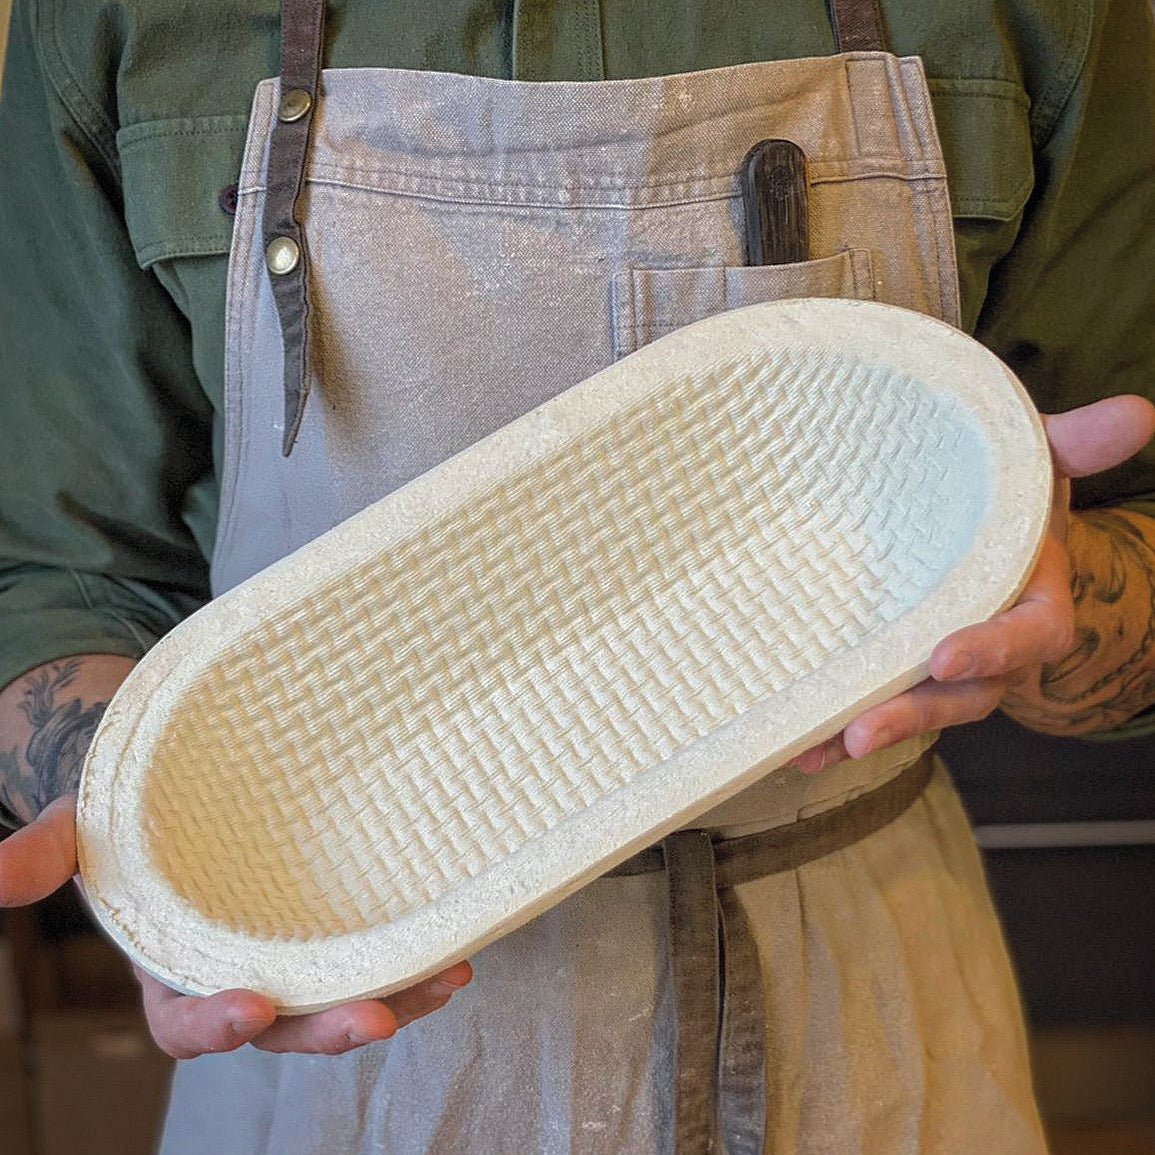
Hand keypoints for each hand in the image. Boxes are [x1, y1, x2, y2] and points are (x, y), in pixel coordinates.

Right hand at [0, 793, 471, 1057]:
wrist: (177, 789)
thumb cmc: (124, 817)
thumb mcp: (78, 830)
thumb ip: (44, 856)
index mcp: (171, 968)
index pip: (187, 1022)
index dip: (215, 1025)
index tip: (251, 1008)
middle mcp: (237, 970)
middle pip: (284, 1021)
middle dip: (330, 1026)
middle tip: (382, 1017)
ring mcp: (291, 949)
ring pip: (342, 992)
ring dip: (398, 994)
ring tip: (450, 975)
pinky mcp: (332, 920)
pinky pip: (373, 950)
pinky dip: (412, 954)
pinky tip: (455, 942)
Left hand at [796, 394, 1154, 772]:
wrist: (976, 522)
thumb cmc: (1009, 497)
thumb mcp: (1039, 466)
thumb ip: (1077, 446)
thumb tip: (1137, 412)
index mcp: (1031, 602)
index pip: (1028, 636)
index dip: (992, 650)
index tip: (946, 656)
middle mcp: (988, 648)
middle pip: (962, 696)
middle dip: (915, 713)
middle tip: (862, 729)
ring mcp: (939, 669)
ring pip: (913, 710)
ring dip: (867, 730)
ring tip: (816, 748)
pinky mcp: (896, 671)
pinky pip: (871, 705)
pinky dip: (833, 729)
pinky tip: (793, 749)